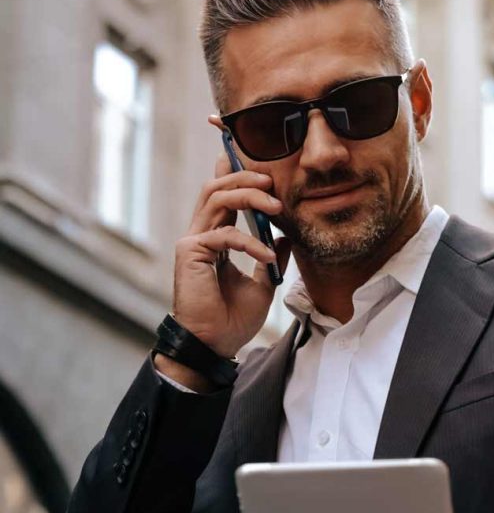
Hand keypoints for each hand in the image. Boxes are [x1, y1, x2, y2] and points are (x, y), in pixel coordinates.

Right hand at [171, 151, 289, 357]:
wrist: (216, 345)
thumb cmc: (233, 319)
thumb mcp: (263, 284)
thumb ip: (271, 258)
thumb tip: (285, 237)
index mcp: (215, 238)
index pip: (223, 197)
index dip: (235, 174)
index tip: (262, 167)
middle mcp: (200, 234)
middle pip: (217, 187)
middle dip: (245, 177)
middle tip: (273, 181)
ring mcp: (192, 241)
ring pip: (216, 197)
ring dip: (249, 196)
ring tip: (276, 206)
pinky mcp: (190, 252)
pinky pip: (224, 234)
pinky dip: (250, 242)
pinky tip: (267, 256)